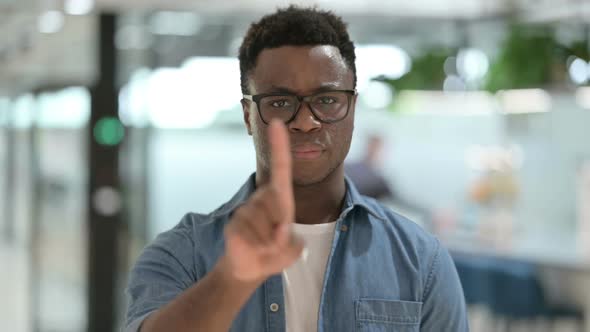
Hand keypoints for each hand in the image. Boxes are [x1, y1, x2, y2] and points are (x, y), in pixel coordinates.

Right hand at [221, 120, 303, 282]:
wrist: (251, 267)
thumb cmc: (276, 252)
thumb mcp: (293, 250)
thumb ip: (292, 242)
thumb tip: (281, 230)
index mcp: (280, 197)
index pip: (281, 167)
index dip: (279, 145)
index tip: (278, 122)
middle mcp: (262, 199)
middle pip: (278, 207)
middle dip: (282, 229)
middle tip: (277, 241)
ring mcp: (246, 210)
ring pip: (264, 225)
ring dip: (269, 243)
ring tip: (265, 247)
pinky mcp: (234, 224)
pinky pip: (250, 237)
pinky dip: (257, 249)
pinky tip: (254, 250)